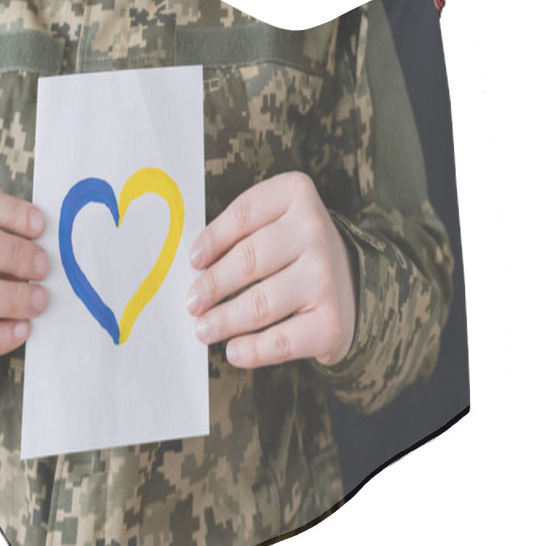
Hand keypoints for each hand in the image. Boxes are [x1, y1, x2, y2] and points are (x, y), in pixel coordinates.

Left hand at [185, 171, 356, 368]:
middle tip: (192, 303)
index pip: (244, 214)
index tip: (194, 261)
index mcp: (296, 195)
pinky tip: (233, 351)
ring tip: (203, 329)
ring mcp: (325, 277)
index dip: (213, 240)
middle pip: (248, 261)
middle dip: (212, 286)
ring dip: (223, 321)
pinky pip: (281, 341)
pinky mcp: (330, 323)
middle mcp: (315, 230)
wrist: (352, 284)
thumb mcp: (273, 221)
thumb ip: (237, 233)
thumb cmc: (294, 250)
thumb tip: (196, 267)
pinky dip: (252, 350)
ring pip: (260, 304)